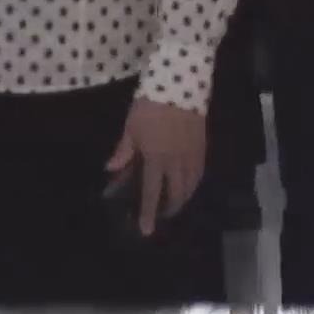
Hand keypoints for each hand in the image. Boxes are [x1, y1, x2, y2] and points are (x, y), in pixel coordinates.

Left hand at [106, 98, 208, 233]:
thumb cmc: (151, 104)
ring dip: (183, 198)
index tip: (146, 231)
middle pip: (177, 194)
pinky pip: (200, 172)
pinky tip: (188, 183)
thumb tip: (111, 168)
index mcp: (156, 158)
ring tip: (175, 201)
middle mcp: (177, 162)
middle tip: (161, 214)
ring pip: (191, 185)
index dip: (148, 213)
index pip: (152, 192)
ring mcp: (193, 155)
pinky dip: (194, 183)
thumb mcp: (131, 126)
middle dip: (170, 209)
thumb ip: (123, 150)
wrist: (181, 83)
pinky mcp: (203, 146)